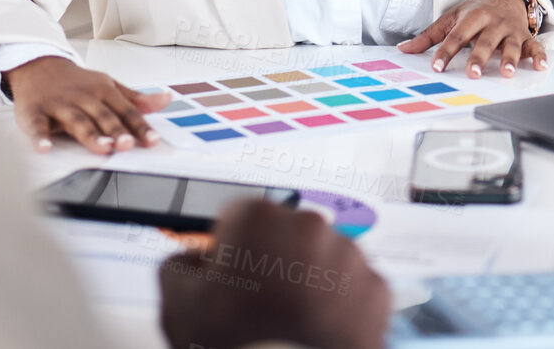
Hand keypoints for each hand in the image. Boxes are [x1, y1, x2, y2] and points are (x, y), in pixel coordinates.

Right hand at [4, 56, 168, 154]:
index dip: (139, 126)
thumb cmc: (78, 83)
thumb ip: (135, 99)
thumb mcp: (108, 86)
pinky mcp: (35, 112)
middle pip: (102, 116)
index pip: (126, 111)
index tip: (151, 141)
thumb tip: (165, 100)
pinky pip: (37, 126)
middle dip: (116, 131)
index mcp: (103, 91)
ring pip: (76, 121)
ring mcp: (59, 104)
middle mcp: (83, 97)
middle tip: (127, 145)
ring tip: (101, 148)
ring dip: (89, 135)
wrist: (40, 66)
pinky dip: (40, 137)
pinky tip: (45, 148)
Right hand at [160, 199, 390, 348]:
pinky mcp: (376, 288)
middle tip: (259, 307)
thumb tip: (189, 261)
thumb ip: (177, 267)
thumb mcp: (177, 307)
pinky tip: (316, 332)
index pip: (238, 218)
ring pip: (323, 260)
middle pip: (285, 236)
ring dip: (309, 283)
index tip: (230, 278)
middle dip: (273, 263)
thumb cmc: (238, 348)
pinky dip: (339, 307)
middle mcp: (308, 226)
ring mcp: (348, 256)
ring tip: (289, 324)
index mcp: (258, 218)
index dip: (230, 251)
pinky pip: (352, 290)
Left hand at [397, 0, 546, 79]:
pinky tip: (541, 67)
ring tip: (507, 73)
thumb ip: (430, 35)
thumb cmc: (476, 10)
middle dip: (479, 58)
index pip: (457, 36)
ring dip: (510, 59)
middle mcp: (493, 22)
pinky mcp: (526, 36)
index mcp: (472, 17)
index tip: (437, 67)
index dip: (446, 51)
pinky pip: (534, 46)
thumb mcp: (452, 17)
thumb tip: (403, 49)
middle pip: (485, 42)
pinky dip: (539, 56)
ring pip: (511, 45)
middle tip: (473, 74)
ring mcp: (510, 30)